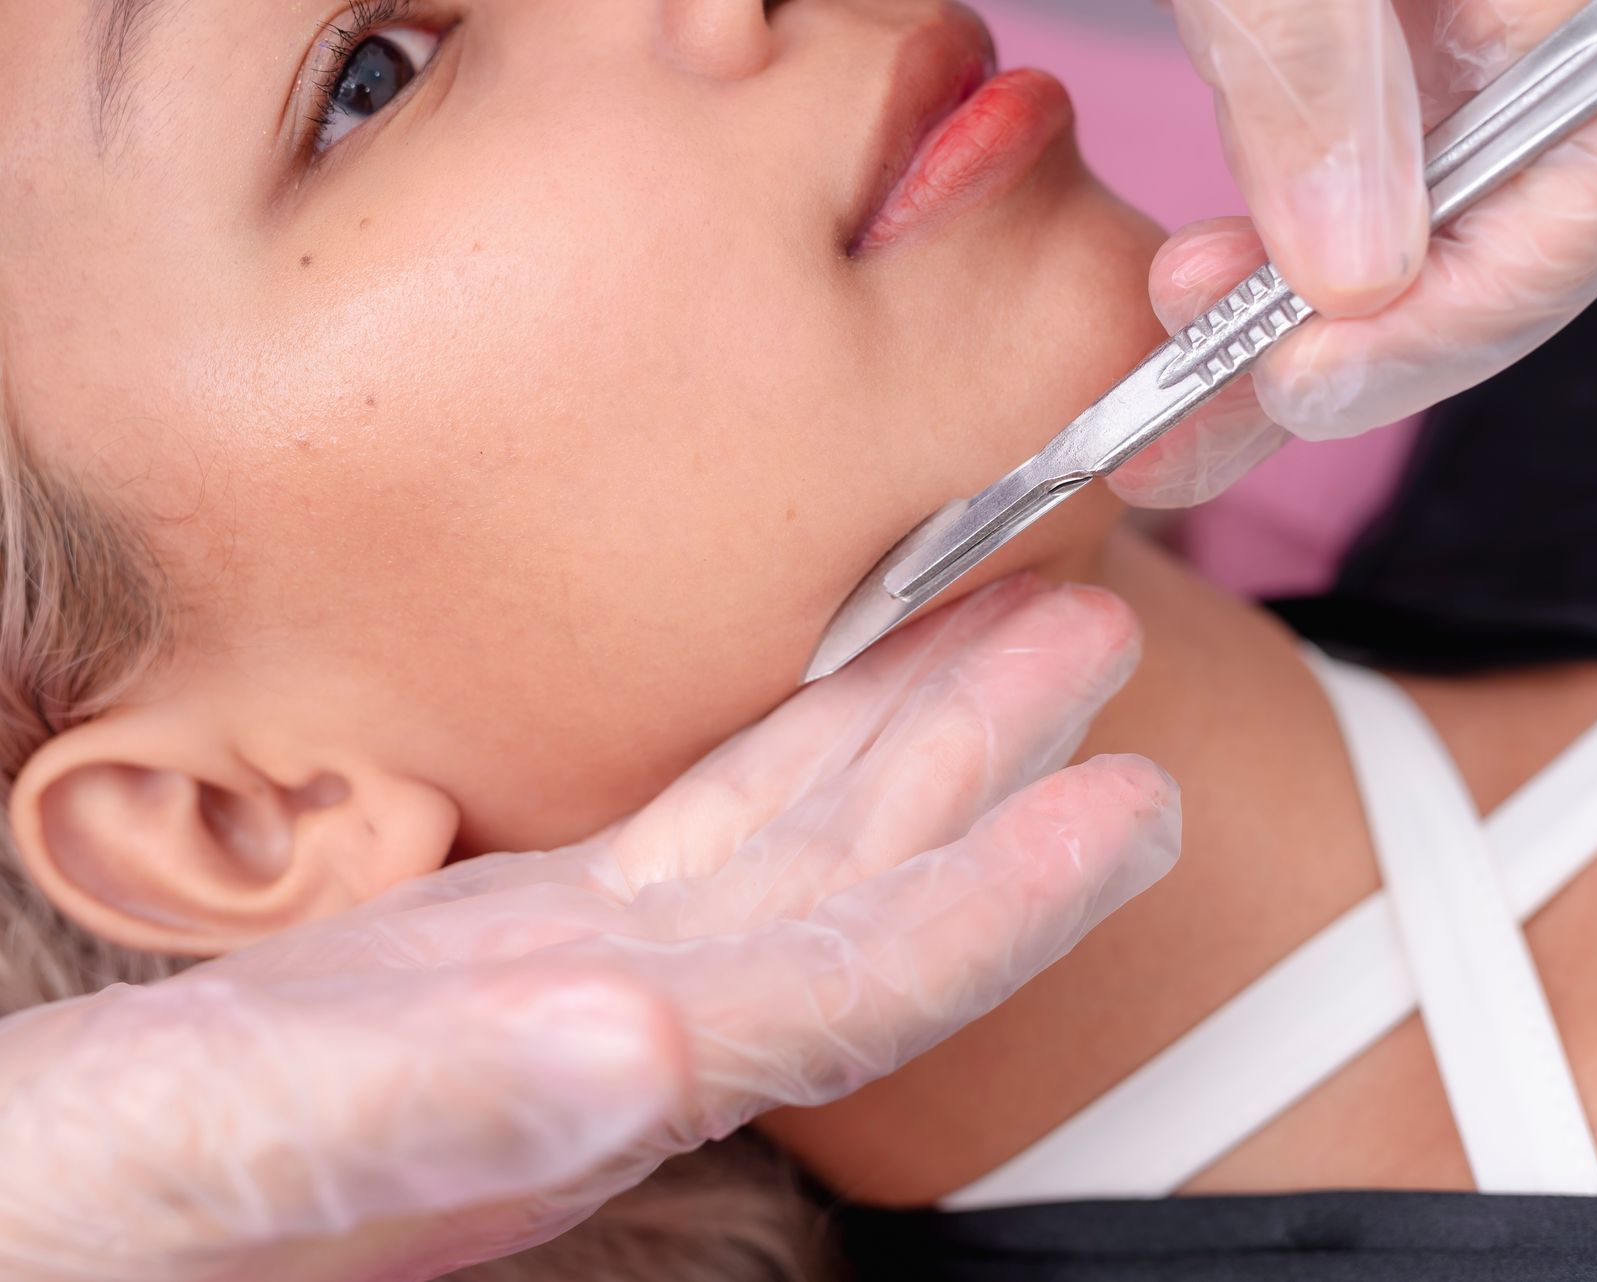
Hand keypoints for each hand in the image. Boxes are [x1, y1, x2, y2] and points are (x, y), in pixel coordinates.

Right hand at [0, 577, 1178, 1281]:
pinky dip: (781, 749)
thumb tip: (634, 1056)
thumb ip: (418, 1118)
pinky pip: (690, 828)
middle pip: (854, 892)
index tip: (1134, 802)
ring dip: (908, 732)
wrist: (32, 1215)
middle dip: (987, 765)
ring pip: (788, 840)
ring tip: (1020, 618)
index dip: (998, 900)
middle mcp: (611, 1039)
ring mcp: (569, 983)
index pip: (845, 992)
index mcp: (571, 1089)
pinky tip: (837, 683)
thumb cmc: (88, 1211)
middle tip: (1100, 629)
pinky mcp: (507, 940)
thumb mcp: (205, 1158)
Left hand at [1111, 0, 1596, 506]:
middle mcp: (1514, 49)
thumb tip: (1357, 284)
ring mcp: (1431, 79)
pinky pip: (1327, 229)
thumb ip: (1316, 79)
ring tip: (1163, 368)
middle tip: (1201, 410)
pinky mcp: (1343, 95)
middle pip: (1496, 262)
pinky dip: (1253, 296)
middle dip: (1350, 363)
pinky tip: (1179, 320)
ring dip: (1280, 347)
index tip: (1305, 375)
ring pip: (1400, 267)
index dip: (1467, 316)